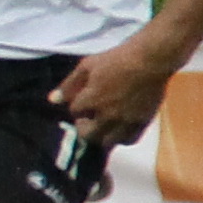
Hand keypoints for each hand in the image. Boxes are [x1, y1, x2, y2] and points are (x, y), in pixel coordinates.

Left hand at [50, 32, 180, 146]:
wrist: (150, 61)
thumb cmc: (116, 60)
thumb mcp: (87, 66)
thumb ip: (69, 85)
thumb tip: (52, 100)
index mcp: (92, 99)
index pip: (75, 112)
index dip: (76, 107)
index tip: (81, 101)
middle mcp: (108, 115)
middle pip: (88, 135)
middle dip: (83, 128)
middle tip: (87, 119)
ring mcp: (126, 121)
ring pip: (108, 142)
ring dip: (101, 136)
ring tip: (102, 125)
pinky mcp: (143, 122)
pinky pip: (129, 139)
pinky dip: (121, 138)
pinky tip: (118, 128)